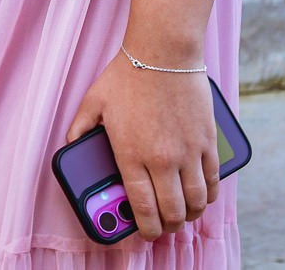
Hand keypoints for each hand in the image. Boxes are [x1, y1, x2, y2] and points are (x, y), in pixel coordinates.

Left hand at [66, 51, 218, 240]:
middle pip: (172, 212)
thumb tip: (71, 144)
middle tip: (163, 225)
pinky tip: (201, 195)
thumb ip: (80, 128)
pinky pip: (213, 180)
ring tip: (182, 213)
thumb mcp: (93, 101)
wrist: (163, 52)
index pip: (142, 207)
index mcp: (131, 154)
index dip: (145, 228)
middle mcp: (162, 159)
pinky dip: (209, 195)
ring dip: (190, 214)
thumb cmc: (126, 75)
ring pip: (197, 202)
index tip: (144, 233)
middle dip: (167, 226)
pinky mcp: (207, 142)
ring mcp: (188, 152)